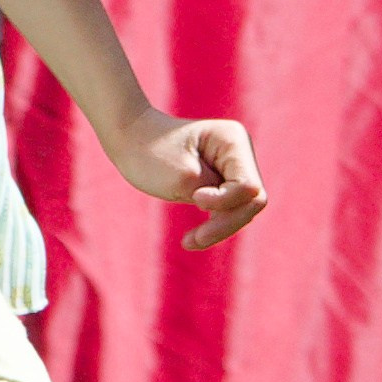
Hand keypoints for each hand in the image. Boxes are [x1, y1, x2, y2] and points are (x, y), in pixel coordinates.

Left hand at [98, 108, 267, 249]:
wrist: (129, 138)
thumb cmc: (150, 154)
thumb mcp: (183, 178)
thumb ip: (218, 197)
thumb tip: (243, 209)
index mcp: (233, 140)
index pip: (248, 186)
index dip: (225, 202)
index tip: (195, 200)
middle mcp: (239, 151)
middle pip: (251, 200)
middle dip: (225, 223)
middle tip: (192, 240)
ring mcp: (233, 166)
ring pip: (243, 209)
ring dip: (218, 229)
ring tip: (189, 242)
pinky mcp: (223, 181)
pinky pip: (229, 211)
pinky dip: (213, 226)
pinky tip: (191, 239)